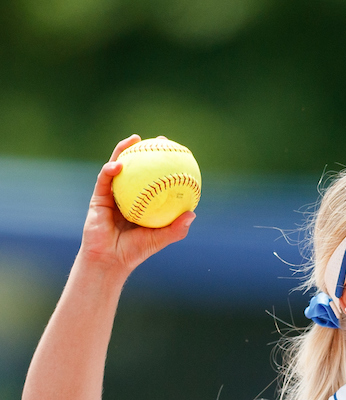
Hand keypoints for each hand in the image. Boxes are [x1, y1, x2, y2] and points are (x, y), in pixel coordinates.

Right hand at [78, 135, 194, 277]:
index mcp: (144, 202)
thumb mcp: (159, 239)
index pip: (157, 179)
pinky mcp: (98, 197)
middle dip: (148, 150)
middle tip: (160, 139)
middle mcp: (129, 195)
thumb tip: (193, 214)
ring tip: (135, 139)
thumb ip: (175, 229)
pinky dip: (111, 170)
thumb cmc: (135, 252)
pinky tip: (119, 165)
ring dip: (125, 150)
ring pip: (119, 167)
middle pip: (139, 167)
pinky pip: (105, 179)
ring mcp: (113, 194)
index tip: (179, 153)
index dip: (166, 165)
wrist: (109, 260)